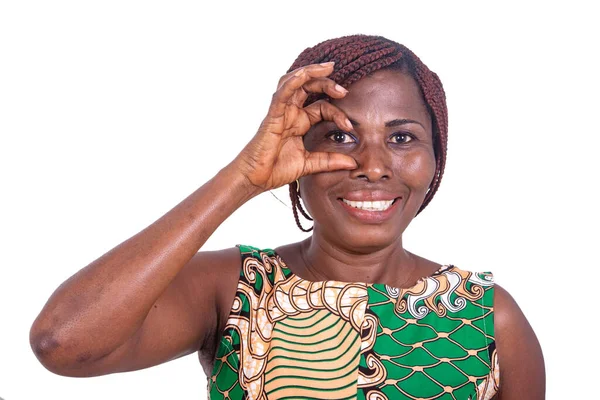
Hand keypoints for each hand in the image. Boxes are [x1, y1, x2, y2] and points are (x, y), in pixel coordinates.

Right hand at [231, 62, 356, 192]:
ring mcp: (281, 112)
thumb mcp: (310, 164)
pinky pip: (282, 94)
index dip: (338, 114)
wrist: (256, 179)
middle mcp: (291, 113)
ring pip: (295, 82)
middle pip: (310, 87)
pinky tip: (304, 74)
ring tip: (328, 68)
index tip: (350, 127)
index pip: (323, 107)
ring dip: (311, 72)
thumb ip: (330, 161)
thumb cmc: (276, 170)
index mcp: (300, 122)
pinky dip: (292, 82)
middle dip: (328, 83)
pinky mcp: (272, 116)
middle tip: (344, 90)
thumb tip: (353, 163)